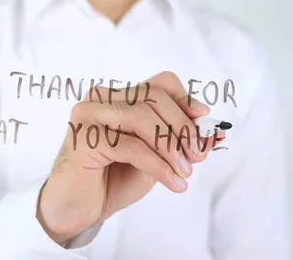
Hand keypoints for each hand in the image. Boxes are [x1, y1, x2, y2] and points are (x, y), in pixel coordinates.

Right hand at [36, 71, 225, 243]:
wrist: (77, 209)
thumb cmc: (112, 179)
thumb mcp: (154, 156)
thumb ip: (177, 141)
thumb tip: (215, 132)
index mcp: (116, 97)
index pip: (159, 83)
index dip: (185, 99)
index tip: (205, 120)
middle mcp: (100, 98)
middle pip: (153, 97)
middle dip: (182, 127)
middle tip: (197, 156)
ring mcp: (88, 114)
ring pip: (142, 116)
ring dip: (171, 146)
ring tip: (185, 172)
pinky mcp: (83, 138)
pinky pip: (131, 146)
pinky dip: (158, 165)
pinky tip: (173, 182)